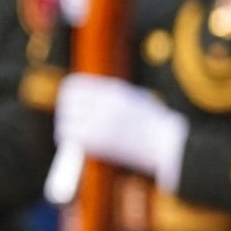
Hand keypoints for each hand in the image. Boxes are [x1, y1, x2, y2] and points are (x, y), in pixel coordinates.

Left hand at [52, 71, 184, 188]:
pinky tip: (76, 145)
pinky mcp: (97, 140)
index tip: (68, 104)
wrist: (165, 142)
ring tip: (73, 135)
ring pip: (65, 121)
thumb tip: (90, 95)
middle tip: (69, 121)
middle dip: (65, 112)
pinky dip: (69, 141)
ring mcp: (99, 121)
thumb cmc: (153, 123)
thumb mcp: (134, 98)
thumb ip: (112, 96)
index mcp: (112, 90)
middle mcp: (103, 103)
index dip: (67, 95)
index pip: (73, 86)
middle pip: (66, 103)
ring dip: (66, 128)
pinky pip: (70, 138)